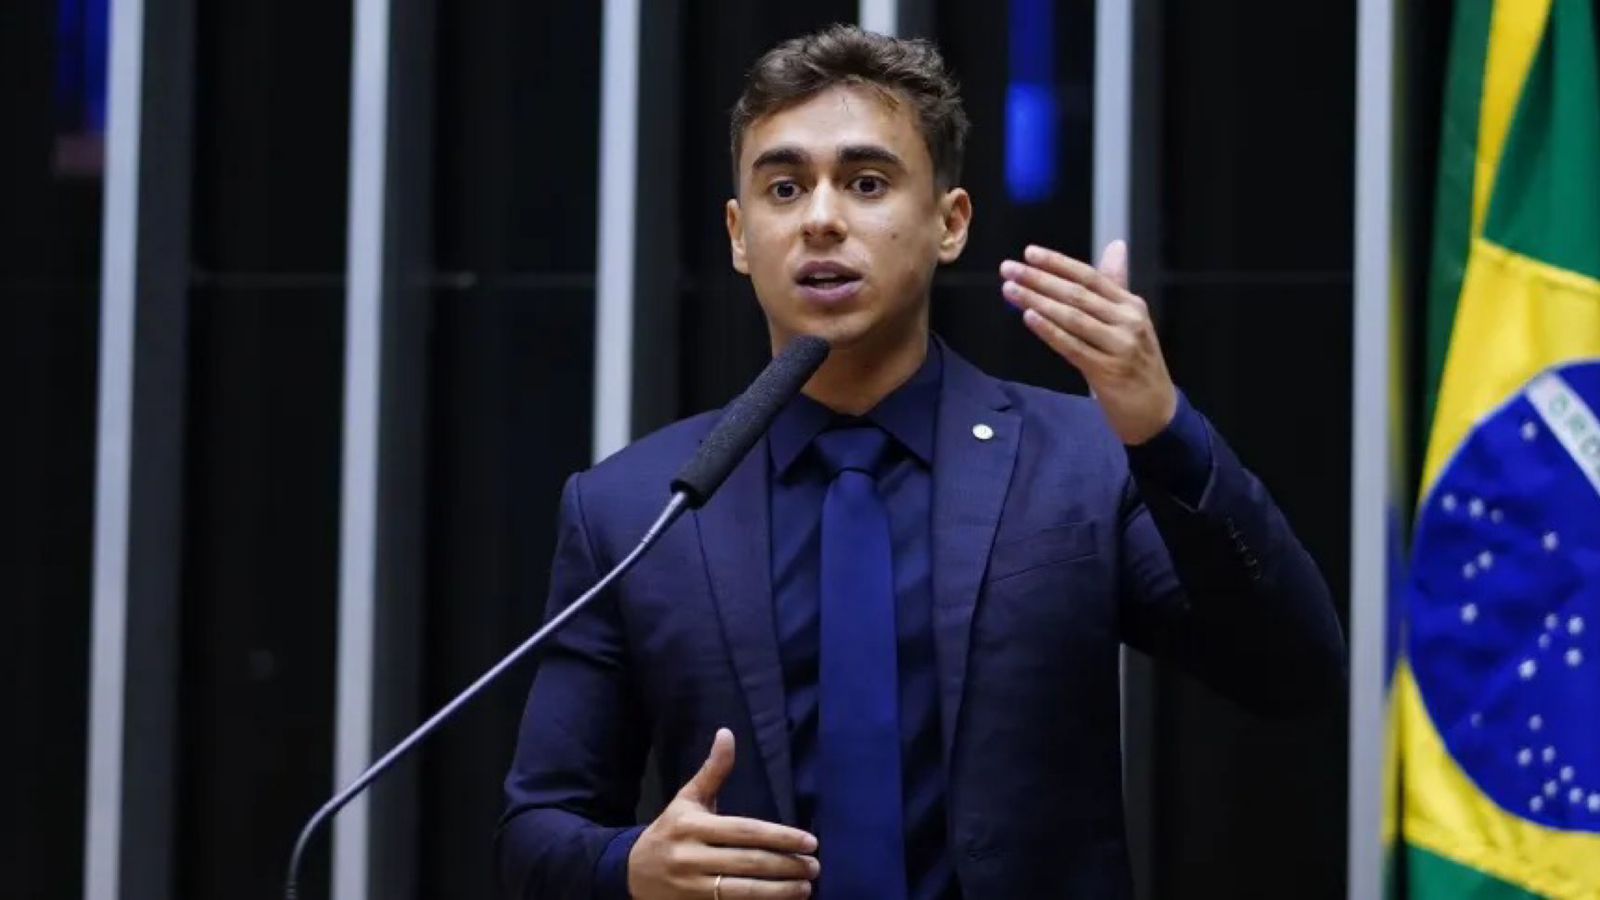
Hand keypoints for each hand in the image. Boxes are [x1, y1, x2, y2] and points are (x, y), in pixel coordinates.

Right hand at [629, 729, 818, 898]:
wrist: (631, 871)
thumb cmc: (670, 830)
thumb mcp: (687, 799)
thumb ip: (712, 771)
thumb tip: (727, 733)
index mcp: (693, 826)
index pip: (745, 832)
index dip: (779, 836)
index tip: (810, 841)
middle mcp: (691, 857)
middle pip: (748, 862)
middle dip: (786, 866)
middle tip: (815, 866)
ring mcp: (692, 887)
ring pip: (743, 891)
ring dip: (779, 891)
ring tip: (806, 888)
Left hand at [1000, 240, 1178, 445]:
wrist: (1156, 411)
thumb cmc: (1135, 363)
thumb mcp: (1130, 321)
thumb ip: (1115, 286)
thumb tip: (1116, 246)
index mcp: (1131, 305)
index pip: (1090, 277)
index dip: (1058, 263)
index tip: (1029, 253)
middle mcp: (1127, 321)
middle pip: (1077, 294)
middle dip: (1039, 279)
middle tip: (1008, 268)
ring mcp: (1119, 346)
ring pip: (1072, 318)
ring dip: (1037, 301)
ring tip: (1010, 290)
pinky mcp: (1107, 372)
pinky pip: (1072, 347)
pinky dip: (1049, 331)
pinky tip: (1029, 318)